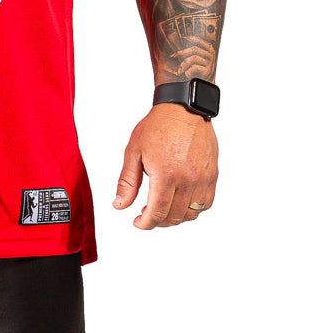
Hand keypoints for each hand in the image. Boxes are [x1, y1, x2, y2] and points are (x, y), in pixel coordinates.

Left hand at [112, 103, 217, 228]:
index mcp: (166, 175)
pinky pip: (206, 202)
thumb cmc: (158, 126)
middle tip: (147, 214)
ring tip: (163, 208)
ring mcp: (203, 178)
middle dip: (158, 221)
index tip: (138, 222)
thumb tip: (120, 205)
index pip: (157, 213)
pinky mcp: (212, 174)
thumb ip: (127, 182)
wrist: (182, 108)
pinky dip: (194, 208)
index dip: (146, 223)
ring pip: (192, 213)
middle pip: (174, 216)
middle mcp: (188, 179)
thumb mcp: (134, 151)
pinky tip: (181, 201)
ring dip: (176, 217)